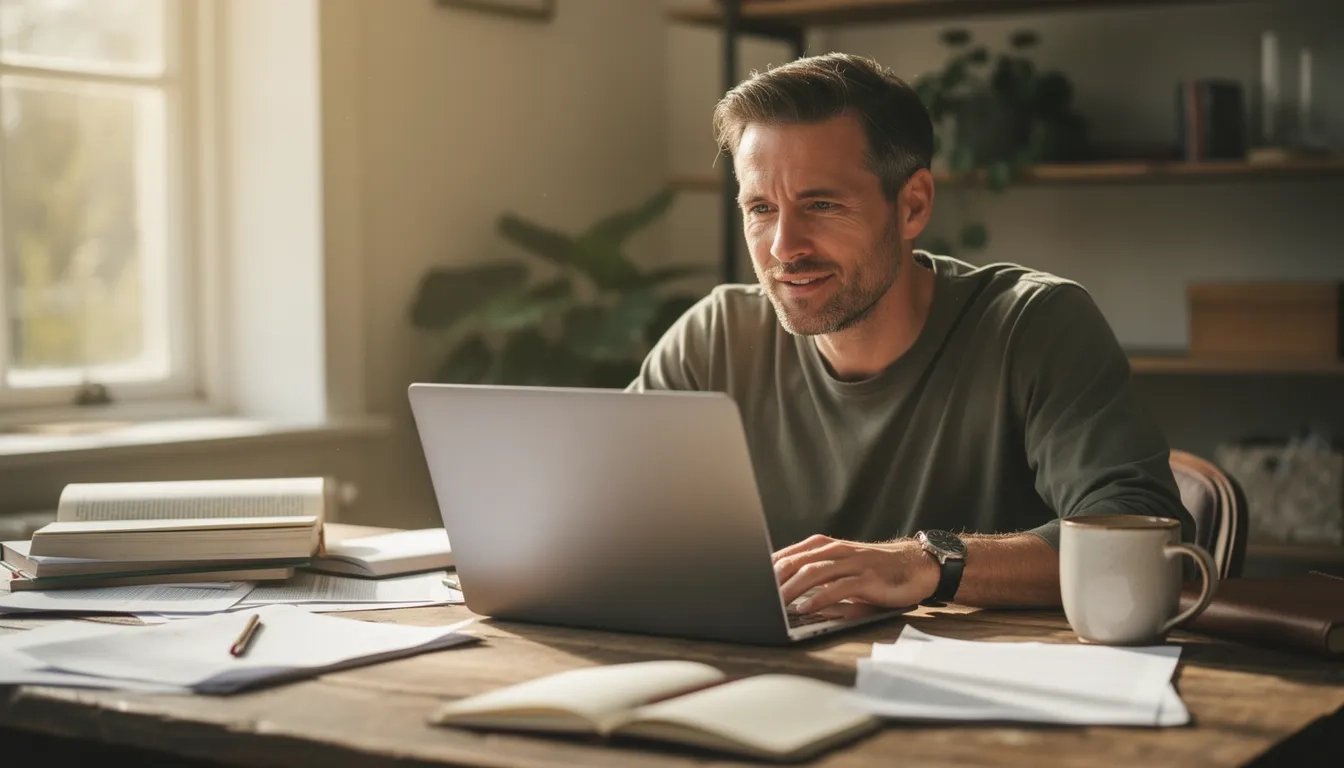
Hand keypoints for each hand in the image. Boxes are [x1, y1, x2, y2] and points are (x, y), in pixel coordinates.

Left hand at [772, 534, 939, 612]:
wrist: (914, 566)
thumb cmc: (873, 570)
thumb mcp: (840, 569)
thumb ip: (815, 576)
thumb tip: (784, 592)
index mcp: (824, 547)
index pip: (787, 556)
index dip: (766, 570)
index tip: (749, 584)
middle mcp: (835, 551)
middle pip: (795, 562)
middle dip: (773, 581)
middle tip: (756, 597)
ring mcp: (851, 563)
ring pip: (813, 573)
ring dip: (792, 589)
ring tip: (776, 604)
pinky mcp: (866, 578)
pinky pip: (838, 587)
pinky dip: (820, 598)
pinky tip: (806, 608)